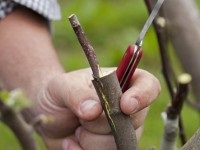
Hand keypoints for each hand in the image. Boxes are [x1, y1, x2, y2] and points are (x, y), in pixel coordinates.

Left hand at [35, 68, 160, 149]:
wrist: (48, 114)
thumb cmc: (58, 93)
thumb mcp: (62, 87)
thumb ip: (77, 95)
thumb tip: (95, 111)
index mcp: (120, 82)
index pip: (148, 85)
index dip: (143, 96)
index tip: (124, 106)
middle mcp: (126, 107)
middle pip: (133, 121)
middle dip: (101, 123)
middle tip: (80, 116)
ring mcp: (120, 130)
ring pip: (118, 143)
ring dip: (90, 140)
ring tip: (76, 128)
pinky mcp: (109, 147)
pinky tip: (72, 142)